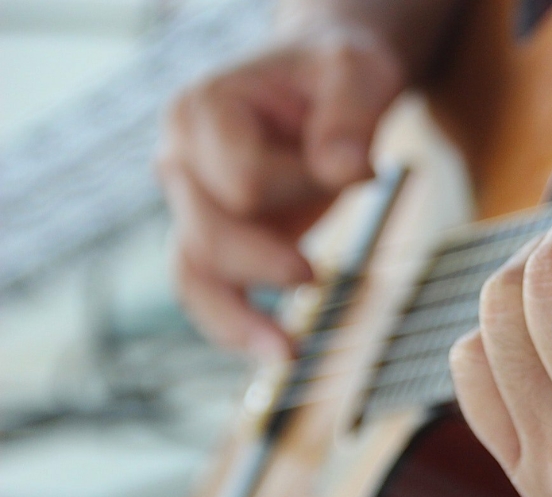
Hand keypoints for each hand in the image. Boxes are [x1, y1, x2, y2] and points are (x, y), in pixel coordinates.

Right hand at [160, 28, 404, 359]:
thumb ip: (351, 117)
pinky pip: (210, 292)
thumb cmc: (337, 77)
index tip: (357, 169)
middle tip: (314, 276)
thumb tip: (346, 170)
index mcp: (203, 112)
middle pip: (206, 234)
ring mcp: (192, 203)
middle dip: (261, 262)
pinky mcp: (216, 238)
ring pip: (193, 276)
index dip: (300, 186)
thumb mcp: (357, 75)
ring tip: (285, 352)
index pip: (243, 178)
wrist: (326, 86)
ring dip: (235, 322)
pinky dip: (237, 327)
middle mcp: (181, 160)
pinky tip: (276, 350)